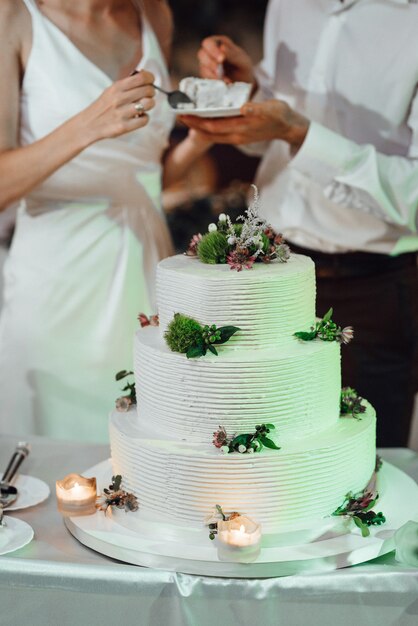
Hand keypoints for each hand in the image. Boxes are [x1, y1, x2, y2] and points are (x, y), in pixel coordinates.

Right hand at [80, 70, 155, 143]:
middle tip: (148, 96)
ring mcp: (122, 113)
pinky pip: (145, 119)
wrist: (88, 125)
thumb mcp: (111, 91)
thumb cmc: (103, 107)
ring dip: (149, 105)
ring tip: (144, 106)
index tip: (150, 82)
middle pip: (147, 90)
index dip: (150, 78)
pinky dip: (145, 118)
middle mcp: (119, 99)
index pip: (141, 77)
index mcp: (116, 87)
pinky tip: (139, 117)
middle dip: (151, 92)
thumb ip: (126, 84)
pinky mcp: (124, 126)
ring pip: (148, 104)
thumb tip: (145, 76)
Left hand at [180, 100, 309, 148]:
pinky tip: (203, 120)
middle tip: (178, 114)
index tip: (184, 113)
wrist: (288, 127)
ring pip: (212, 134)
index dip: (197, 121)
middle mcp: (236, 135)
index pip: (213, 126)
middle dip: (193, 124)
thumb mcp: (271, 109)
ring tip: (186, 117)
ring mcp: (237, 137)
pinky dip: (208, 127)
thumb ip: (256, 109)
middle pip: (209, 132)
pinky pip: (219, 133)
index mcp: (241, 128)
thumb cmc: (279, 115)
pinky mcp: (238, 135)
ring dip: (198, 127)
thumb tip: (243, 108)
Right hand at [198, 35, 254, 84]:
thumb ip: (232, 54)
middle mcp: (210, 53)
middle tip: (220, 72)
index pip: (209, 43)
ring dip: (213, 76)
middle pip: (201, 54)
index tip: (221, 59)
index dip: (212, 50)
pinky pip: (206, 79)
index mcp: (219, 43)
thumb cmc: (243, 68)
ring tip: (226, 81)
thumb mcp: (242, 60)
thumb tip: (222, 47)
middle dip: (210, 64)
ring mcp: (207, 66)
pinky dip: (214, 83)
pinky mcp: (207, 77)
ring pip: (202, 68)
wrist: (244, 83)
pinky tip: (224, 85)